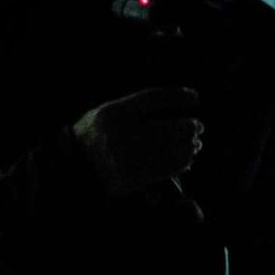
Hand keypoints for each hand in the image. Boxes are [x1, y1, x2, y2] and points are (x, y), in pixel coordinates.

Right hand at [70, 87, 204, 199]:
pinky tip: (186, 159)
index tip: (194, 97)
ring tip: (194, 143)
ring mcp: (125, 157)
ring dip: (188, 146)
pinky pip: (164, 170)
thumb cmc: (96, 132)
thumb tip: (178, 101)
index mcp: (114, 112)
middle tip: (198, 126)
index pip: (152, 98)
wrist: (75, 163)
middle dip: (189, 127)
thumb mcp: (110, 110)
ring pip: (170, 151)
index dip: (176, 96)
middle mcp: (119, 134)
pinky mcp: (130, 178)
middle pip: (167, 127)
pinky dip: (180, 164)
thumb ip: (139, 107)